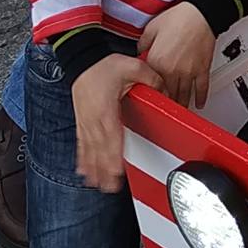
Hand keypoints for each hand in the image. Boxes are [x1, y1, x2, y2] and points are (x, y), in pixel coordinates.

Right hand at [70, 55, 162, 191]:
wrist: (82, 60)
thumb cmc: (103, 65)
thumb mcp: (132, 67)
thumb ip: (151, 78)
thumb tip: (165, 89)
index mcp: (106, 109)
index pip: (112, 136)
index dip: (114, 155)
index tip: (117, 170)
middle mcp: (94, 119)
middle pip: (100, 149)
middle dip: (105, 170)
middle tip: (111, 187)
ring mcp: (86, 122)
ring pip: (89, 151)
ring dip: (94, 169)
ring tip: (99, 185)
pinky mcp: (82, 121)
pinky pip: (82, 144)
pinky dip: (82, 159)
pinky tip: (84, 171)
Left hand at [136, 3, 214, 109]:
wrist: (200, 14)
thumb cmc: (178, 18)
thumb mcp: (151, 28)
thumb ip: (143, 44)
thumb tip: (140, 51)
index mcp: (156, 61)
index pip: (149, 83)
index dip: (148, 90)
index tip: (148, 95)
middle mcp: (172, 70)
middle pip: (167, 93)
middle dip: (164, 102)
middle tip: (162, 107)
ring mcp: (188, 71)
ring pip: (183, 95)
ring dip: (180, 104)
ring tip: (178, 109)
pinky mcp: (202, 69)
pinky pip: (201, 88)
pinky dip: (200, 98)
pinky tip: (199, 103)